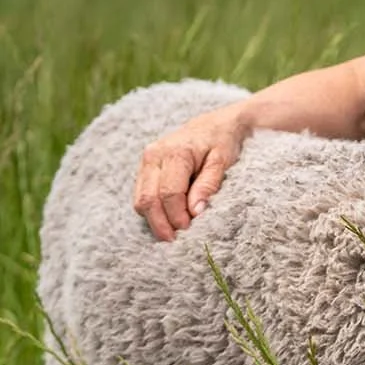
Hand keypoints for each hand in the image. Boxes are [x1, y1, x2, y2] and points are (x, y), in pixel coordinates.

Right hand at [133, 107, 246, 240]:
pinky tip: (167, 219)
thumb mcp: (223, 161)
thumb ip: (209, 184)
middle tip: (175, 240)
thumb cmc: (223, 142)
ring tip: (172, 234)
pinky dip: (152, 210)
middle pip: (148, 199)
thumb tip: (196, 211)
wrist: (216, 124)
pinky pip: (142, 194)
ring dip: (154, 220)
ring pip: (140, 199)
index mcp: (175, 152)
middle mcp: (154, 155)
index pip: (169, 194)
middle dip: (160, 223)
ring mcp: (146, 160)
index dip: (176, 216)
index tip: (188, 231)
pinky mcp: (145, 167)